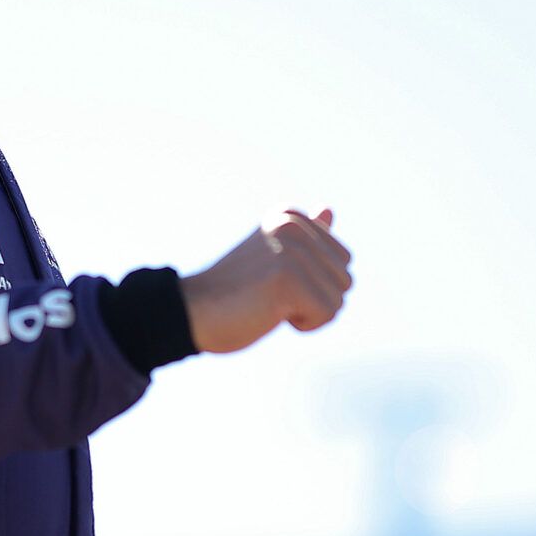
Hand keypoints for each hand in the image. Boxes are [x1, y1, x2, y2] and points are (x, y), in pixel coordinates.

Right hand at [180, 208, 352, 353]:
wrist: (191, 312)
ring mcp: (290, 250)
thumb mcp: (274, 258)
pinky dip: (304, 325)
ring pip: (338, 299)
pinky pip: (327, 314)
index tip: (274, 281)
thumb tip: (329, 210)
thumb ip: (307, 236)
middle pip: (345, 279)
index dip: (314, 283)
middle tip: (271, 295)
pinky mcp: (288, 278)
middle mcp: (292, 225)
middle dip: (315, 299)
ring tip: (269, 303)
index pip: (343, 260)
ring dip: (308, 313)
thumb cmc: (233, 292)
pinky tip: (271, 314)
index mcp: (290, 216)